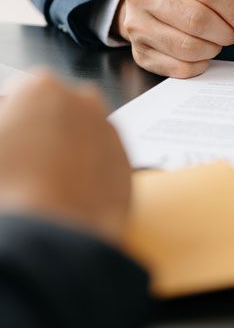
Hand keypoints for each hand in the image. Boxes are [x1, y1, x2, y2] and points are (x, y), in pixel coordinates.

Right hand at [0, 74, 130, 245]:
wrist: (54, 240)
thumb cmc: (8, 189)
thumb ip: (3, 126)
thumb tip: (8, 133)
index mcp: (43, 88)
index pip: (15, 96)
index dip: (5, 122)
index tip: (4, 141)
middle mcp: (86, 103)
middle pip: (53, 113)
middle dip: (37, 131)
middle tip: (18, 164)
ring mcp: (111, 134)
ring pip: (80, 138)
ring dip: (63, 152)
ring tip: (41, 185)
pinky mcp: (127, 167)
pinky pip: (101, 164)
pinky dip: (87, 174)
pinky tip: (66, 197)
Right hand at [114, 0, 233, 77]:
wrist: (151, 6)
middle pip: (198, 20)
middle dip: (226, 33)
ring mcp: (137, 24)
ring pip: (189, 47)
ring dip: (213, 49)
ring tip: (216, 40)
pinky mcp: (139, 53)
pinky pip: (181, 67)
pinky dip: (200, 64)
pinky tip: (201, 53)